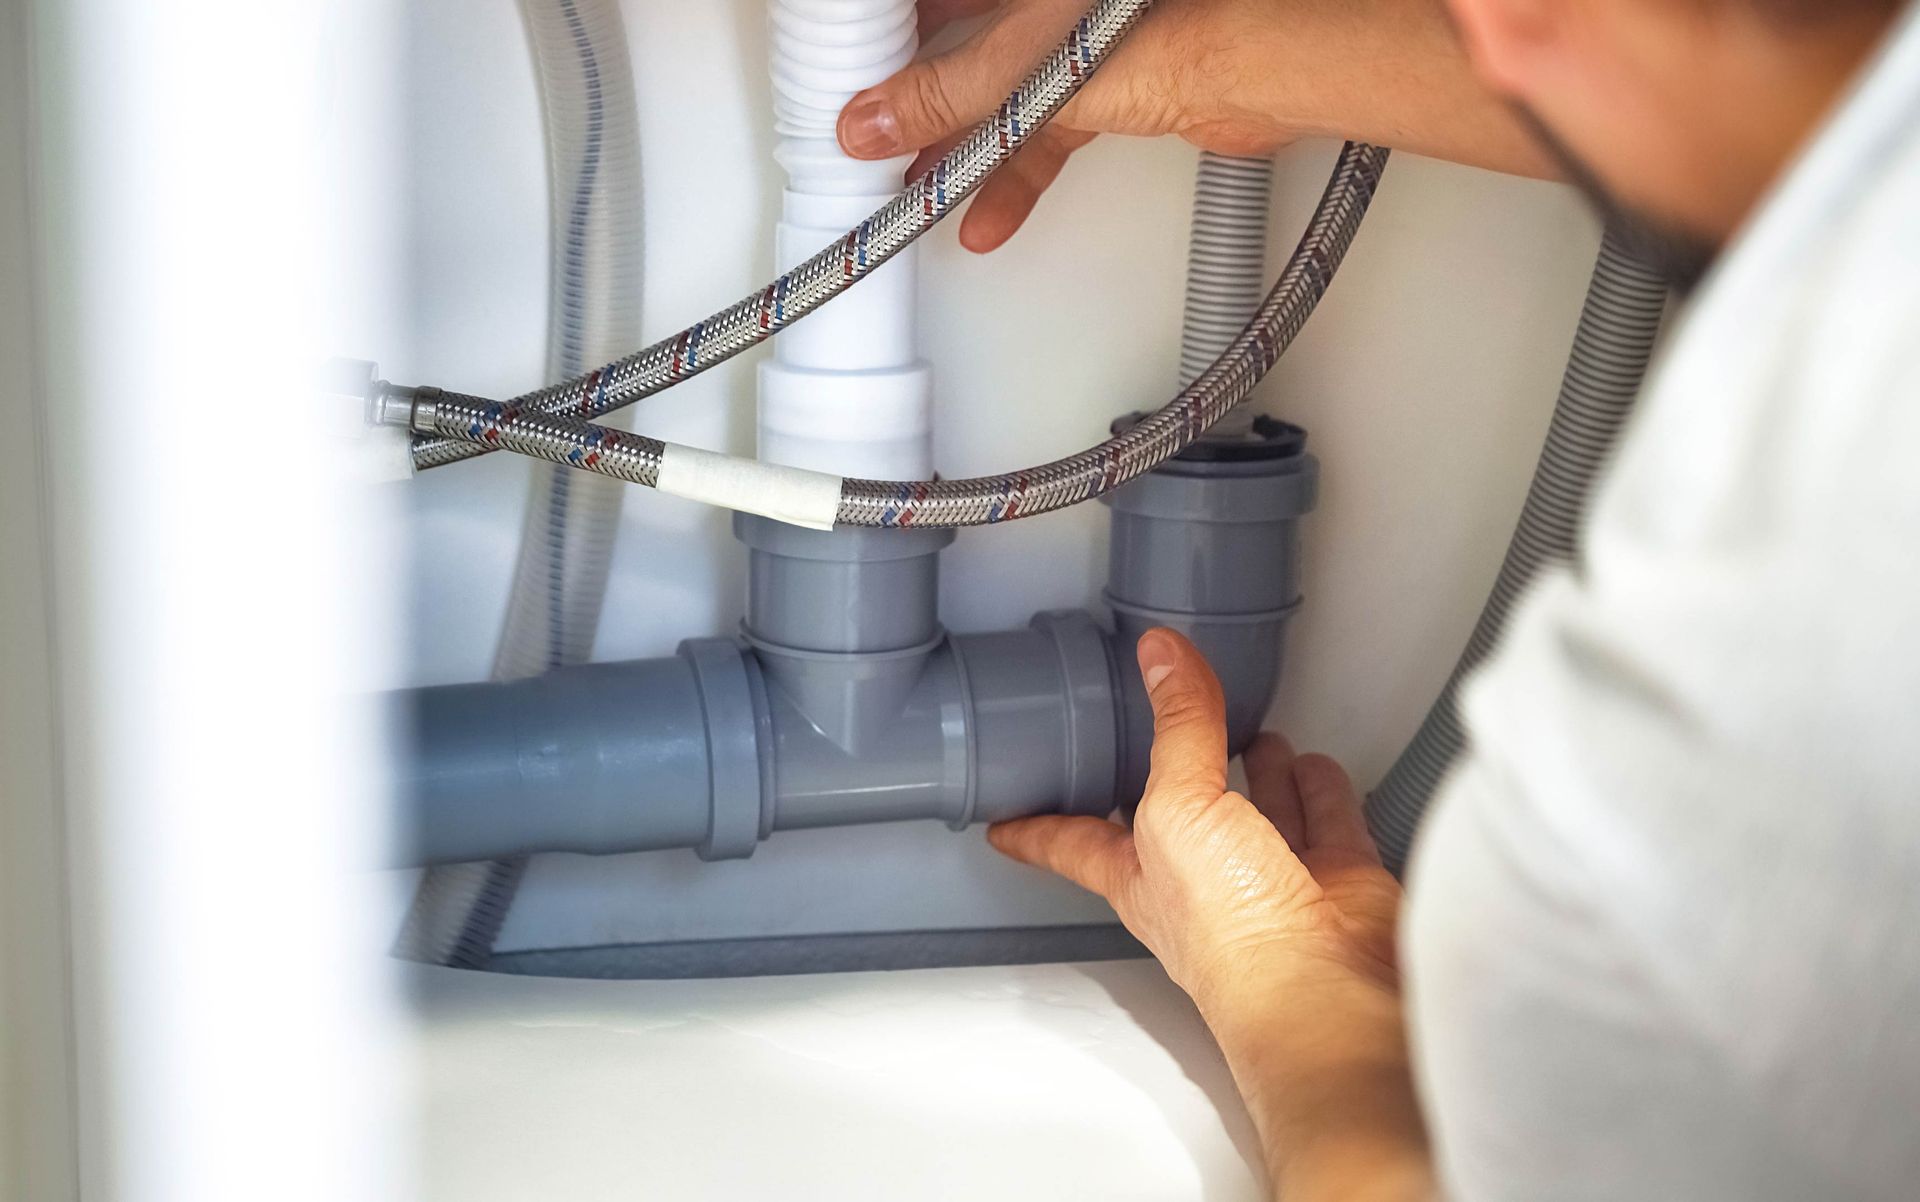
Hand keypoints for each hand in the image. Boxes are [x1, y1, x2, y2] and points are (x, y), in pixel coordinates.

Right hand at [838, 0, 1308, 251]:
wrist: (1258, 58)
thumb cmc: (1159, 22)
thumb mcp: (1023, 63)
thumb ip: (946, 94)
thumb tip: (873, 121)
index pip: (934, 2)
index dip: (890, 35)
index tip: (852, 75)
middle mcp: (1049, 0)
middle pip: (962, 44)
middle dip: (919, 103)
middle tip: (878, 142)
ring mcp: (1084, 34)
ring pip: (1003, 93)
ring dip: (964, 151)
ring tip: (924, 192)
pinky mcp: (1118, 80)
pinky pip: (1047, 127)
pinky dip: (1018, 173)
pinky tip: (990, 213)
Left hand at [989, 625, 1399, 1010]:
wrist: (1323, 987)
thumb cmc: (1231, 931)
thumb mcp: (1178, 808)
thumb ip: (1177, 730)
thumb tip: (1160, 657)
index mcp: (1139, 873)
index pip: (1072, 841)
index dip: (1036, 829)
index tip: (1003, 823)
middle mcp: (1202, 881)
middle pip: (1179, 817)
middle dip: (1172, 778)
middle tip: (1160, 738)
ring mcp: (1269, 881)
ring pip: (1257, 813)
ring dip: (1253, 774)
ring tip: (1246, 731)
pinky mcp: (1333, 881)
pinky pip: (1326, 822)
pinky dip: (1320, 792)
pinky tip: (1312, 768)